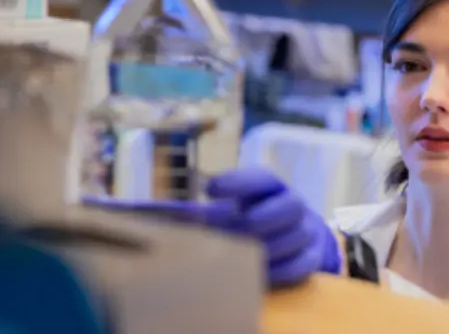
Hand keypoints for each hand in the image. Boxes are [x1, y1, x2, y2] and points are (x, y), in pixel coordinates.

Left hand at [83, 168, 341, 286]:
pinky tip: (258, 274)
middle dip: (252, 222)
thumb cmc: (248, 216)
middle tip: (226, 233)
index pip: (261, 177)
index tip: (210, 189)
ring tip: (240, 256)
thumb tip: (132, 213)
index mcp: (269, 185)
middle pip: (284, 208)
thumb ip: (195, 210)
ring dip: (264, 249)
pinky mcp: (312, 256)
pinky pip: (300, 267)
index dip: (240, 182)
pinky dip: (279, 272)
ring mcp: (305, 230)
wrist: (297, 231)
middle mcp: (292, 204)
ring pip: (291, 238)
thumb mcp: (229, 206)